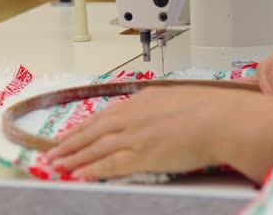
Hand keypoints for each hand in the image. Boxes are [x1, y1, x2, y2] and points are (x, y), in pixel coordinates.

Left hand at [44, 86, 272, 180]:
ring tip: (55, 165)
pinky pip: (109, 165)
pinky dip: (91, 170)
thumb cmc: (208, 107)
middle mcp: (132, 117)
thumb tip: (151, 113)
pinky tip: (77, 175)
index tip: (69, 133)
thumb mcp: (177, 98)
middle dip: (69, 143)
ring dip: (72, 157)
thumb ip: (157, 105)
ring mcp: (135, 136)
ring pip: (95, 148)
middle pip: (93, 131)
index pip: (104, 115)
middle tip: (51, 152)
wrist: (221, 119)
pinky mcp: (142, 156)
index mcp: (141, 101)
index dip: (84, 126)